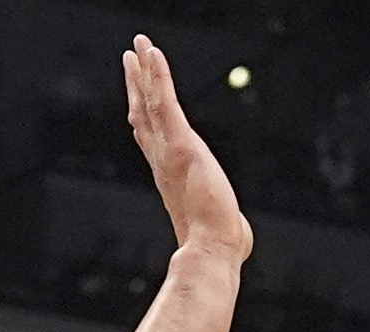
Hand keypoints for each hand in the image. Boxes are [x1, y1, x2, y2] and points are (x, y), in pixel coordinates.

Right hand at [124, 37, 249, 263]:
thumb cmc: (219, 246)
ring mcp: (169, 150)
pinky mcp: (181, 143)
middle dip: (137, 85)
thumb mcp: (222, 228)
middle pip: (144, 115)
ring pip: (150, 102)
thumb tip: (240, 240)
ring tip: (138, 44)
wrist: (213, 249)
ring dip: (143, 70)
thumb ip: (226, 224)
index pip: (152, 141)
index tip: (136, 102)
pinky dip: (158, 76)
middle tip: (130, 59)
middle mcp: (163, 161)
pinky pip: (165, 102)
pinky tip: (152, 53)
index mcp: (171, 177)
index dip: (143, 118)